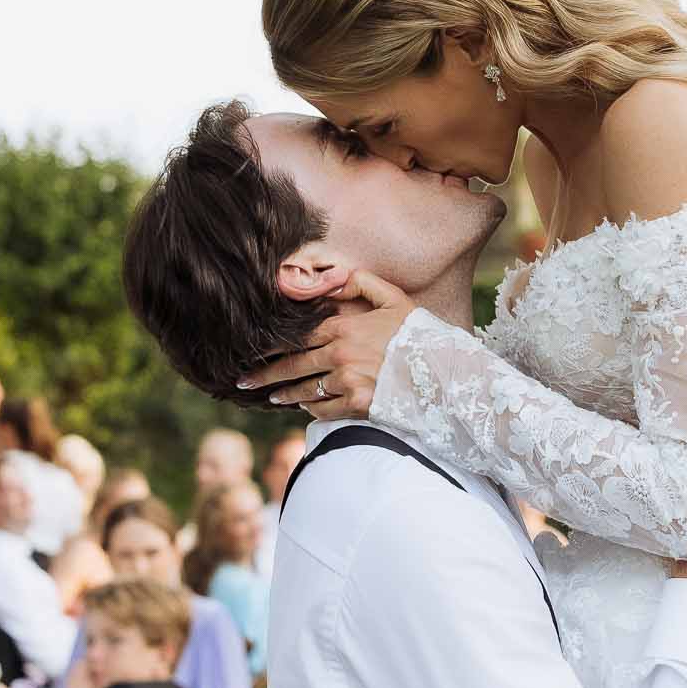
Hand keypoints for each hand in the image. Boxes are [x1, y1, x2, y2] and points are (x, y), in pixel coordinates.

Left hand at [240, 270, 414, 416]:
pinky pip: (325, 409)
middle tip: (243, 382)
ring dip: (285, 394)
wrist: (442, 371)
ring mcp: (347, 381)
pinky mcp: (357, 405)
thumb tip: (335, 279)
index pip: (297, 337)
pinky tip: (304, 407)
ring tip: (271, 396)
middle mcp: (340, 355)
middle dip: (265, 375)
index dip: (271, 346)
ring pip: (306, 390)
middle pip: (293, 366)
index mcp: (344, 328)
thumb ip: (362, 284)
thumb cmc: (418, 333)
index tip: (252, 351)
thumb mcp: (394, 298)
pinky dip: (312, 408)